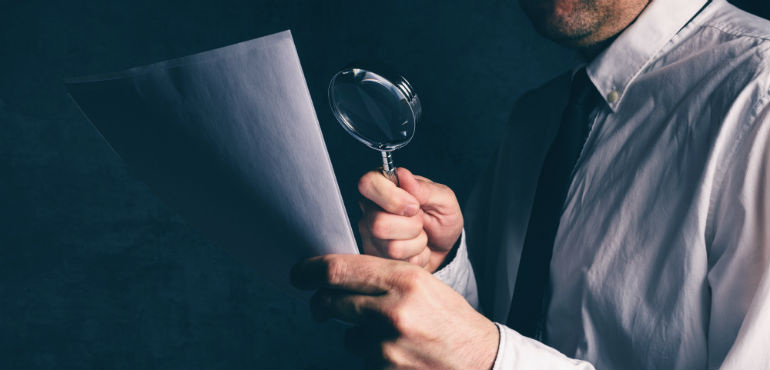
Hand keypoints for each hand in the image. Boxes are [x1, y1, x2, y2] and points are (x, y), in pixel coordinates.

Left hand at [291, 254, 498, 369]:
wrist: (479, 360)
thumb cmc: (449, 319)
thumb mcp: (422, 284)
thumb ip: (382, 277)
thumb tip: (336, 275)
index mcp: (404, 279)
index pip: (339, 270)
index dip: (310, 270)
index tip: (299, 273)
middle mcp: (393, 310)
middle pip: (330, 302)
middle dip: (320, 305)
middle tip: (320, 307)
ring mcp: (388, 345)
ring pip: (346, 335)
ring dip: (357, 335)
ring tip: (390, 336)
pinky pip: (362, 358)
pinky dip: (373, 356)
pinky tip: (398, 353)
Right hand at [358, 167, 462, 271]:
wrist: (443, 248)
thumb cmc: (440, 218)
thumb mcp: (444, 199)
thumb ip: (425, 189)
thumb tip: (403, 176)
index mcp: (384, 186)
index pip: (367, 184)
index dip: (392, 198)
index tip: (414, 205)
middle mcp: (370, 210)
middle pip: (379, 223)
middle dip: (412, 226)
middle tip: (421, 222)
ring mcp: (370, 236)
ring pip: (391, 247)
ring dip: (417, 244)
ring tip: (421, 236)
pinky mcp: (375, 259)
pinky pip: (397, 264)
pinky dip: (417, 258)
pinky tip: (416, 250)